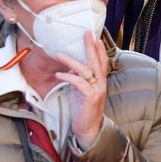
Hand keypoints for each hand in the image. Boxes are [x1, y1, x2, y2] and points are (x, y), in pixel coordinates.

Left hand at [56, 31, 109, 148]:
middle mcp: (101, 83)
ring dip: (71, 61)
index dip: (99, 49)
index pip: (102, 61)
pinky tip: (59, 74)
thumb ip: (78, 78)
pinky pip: (79, 83)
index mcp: (100, 80)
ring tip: (59, 54)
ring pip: (86, 70)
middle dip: (91, 46)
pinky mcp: (90, 97)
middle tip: (87, 34)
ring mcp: (96, 89)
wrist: (88, 127)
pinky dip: (68, 77)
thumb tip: (70, 67)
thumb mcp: (80, 90)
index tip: (95, 37)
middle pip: (96, 61)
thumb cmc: (83, 108)